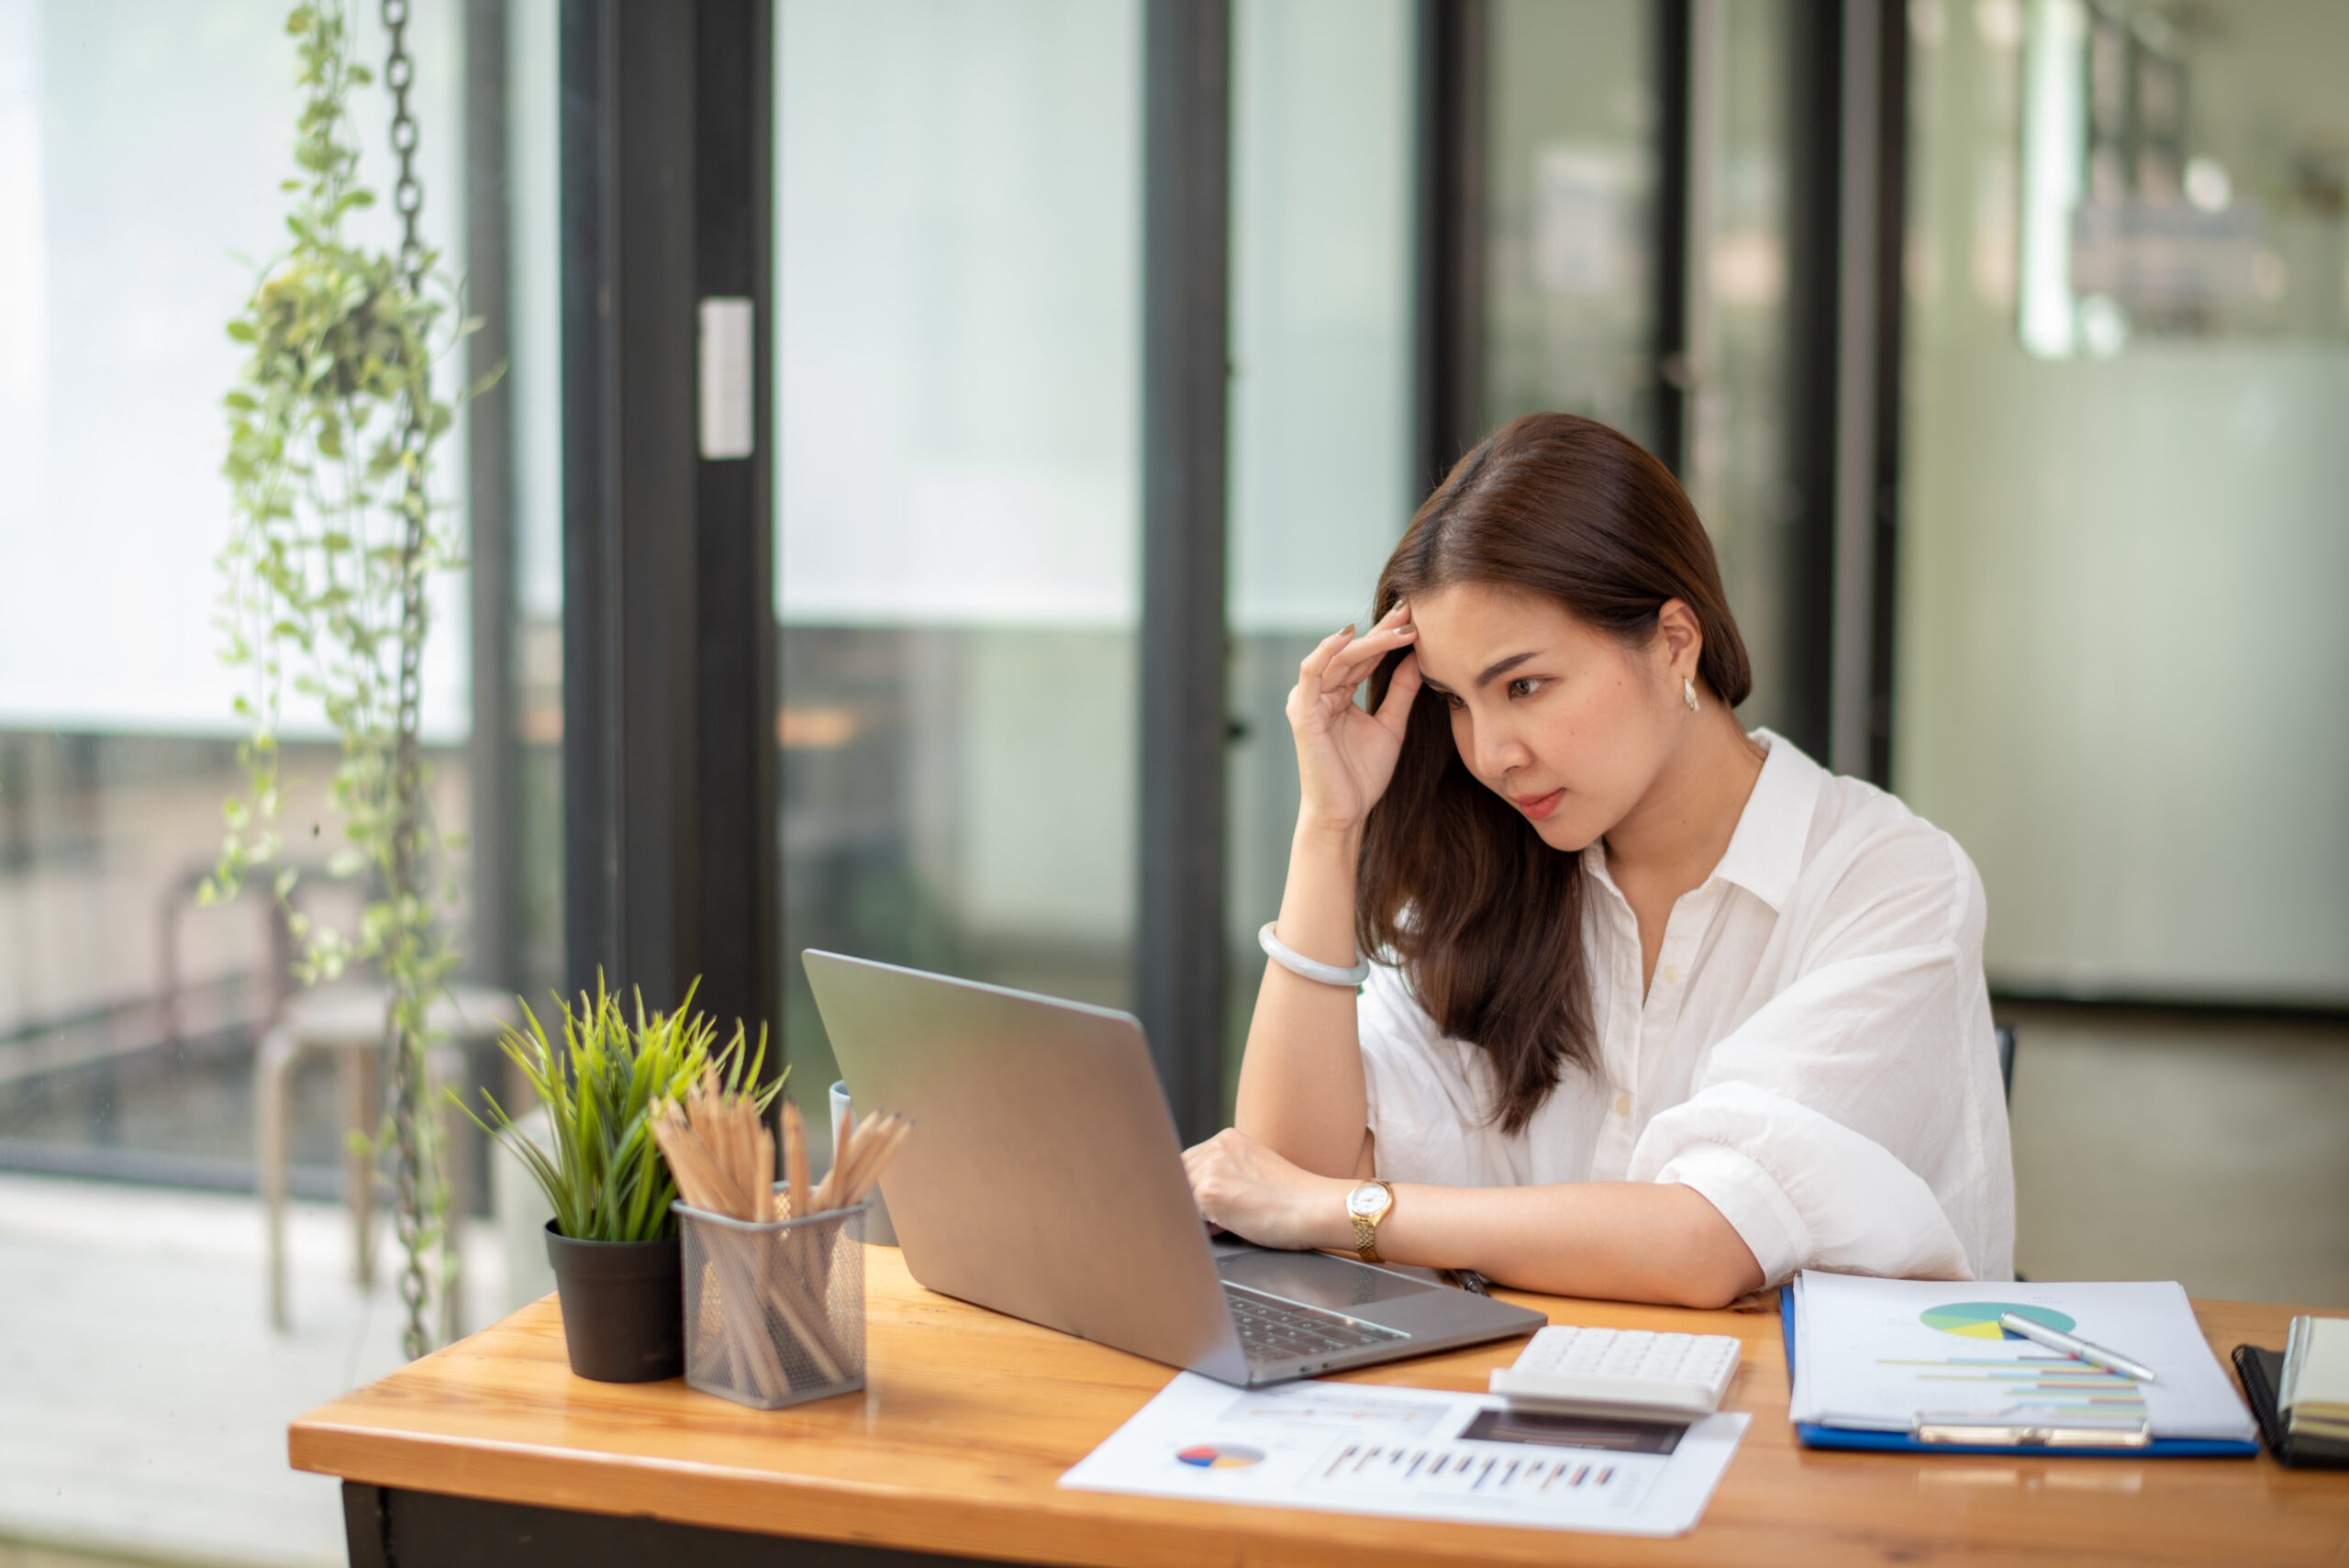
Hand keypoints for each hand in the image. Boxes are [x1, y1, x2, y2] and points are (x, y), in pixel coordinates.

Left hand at [1182, 1128, 1351, 1251]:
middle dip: (1193, 1200)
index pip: (1189, 1163)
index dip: (1196, 1187)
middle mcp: (1216, 1146)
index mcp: (1228, 1138)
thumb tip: (1195, 1196)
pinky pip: (1189, 1214)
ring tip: (1233, 1219)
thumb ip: (1226, 1172)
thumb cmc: (1292, 1198)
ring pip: (1182, 1195)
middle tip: (1225, 1216)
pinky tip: (1231, 1226)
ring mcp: (1211, 1167)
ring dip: (1199, 1213)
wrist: (1313, 1207)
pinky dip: (1204, 1226)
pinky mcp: (1208, 1191)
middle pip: (1180, 1177)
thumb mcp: (1254, 1170)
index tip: (1211, 1203)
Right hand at [1287, 601, 1425, 834]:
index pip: (1366, 656)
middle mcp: (1322, 692)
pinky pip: (1312, 672)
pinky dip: (1328, 650)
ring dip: (1369, 639)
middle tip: (1412, 610)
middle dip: (1384, 629)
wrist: (1344, 814)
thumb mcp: (1391, 726)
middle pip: (1354, 651)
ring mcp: (1309, 700)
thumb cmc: (1362, 777)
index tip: (1418, 617)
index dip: (1390, 636)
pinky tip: (1350, 635)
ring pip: (1339, 657)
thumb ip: (1401, 692)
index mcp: (1340, 694)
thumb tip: (1419, 658)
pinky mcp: (1302, 711)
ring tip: (1399, 625)